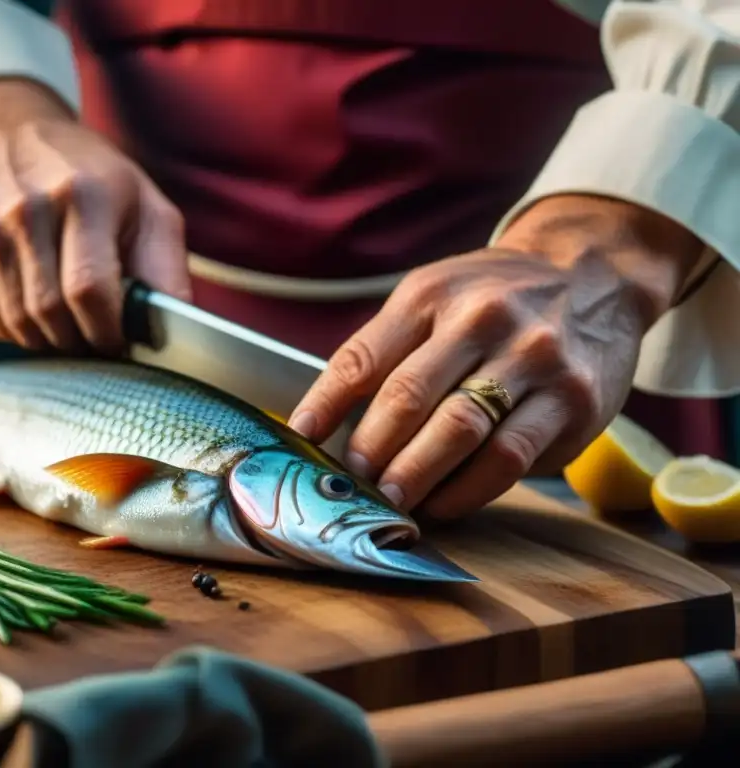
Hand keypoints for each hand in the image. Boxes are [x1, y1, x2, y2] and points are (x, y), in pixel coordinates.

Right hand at [0, 78, 189, 351]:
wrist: (4, 136)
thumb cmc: (92, 180)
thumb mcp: (147, 207)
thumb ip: (167, 269)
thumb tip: (180, 331)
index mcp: (82, 195)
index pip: (89, 291)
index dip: (107, 332)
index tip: (118, 341)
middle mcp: (22, 210)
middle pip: (50, 316)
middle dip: (80, 342)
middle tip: (93, 336)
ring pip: (15, 326)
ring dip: (47, 339)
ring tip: (65, 319)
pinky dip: (11, 329)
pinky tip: (28, 301)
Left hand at [289, 195, 703, 518]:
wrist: (593, 275)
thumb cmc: (494, 298)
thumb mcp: (434, 296)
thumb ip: (385, 350)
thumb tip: (327, 423)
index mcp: (431, 295)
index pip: (363, 357)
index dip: (323, 405)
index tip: (299, 442)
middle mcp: (481, 319)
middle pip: (407, 397)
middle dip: (369, 451)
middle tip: (349, 486)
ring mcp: (532, 358)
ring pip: (458, 430)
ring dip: (415, 476)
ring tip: (390, 502)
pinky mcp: (572, 399)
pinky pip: (509, 457)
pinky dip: (468, 490)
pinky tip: (443, 504)